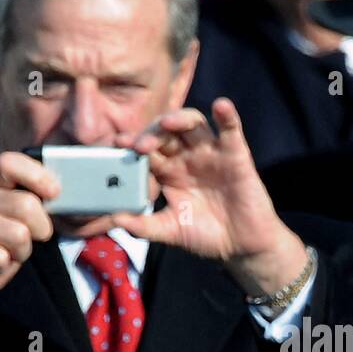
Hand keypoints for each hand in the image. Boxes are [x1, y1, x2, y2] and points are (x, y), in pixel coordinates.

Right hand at [0, 151, 59, 339]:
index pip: (10, 163)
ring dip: (22, 251)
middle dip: (41, 227)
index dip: (36, 175)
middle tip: (33, 238)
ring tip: (7, 253)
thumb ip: (33, 203)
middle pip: (25, 204)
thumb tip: (58, 195)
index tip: (55, 193)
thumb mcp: (20, 221)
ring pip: (18, 233)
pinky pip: (1, 258)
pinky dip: (4, 266)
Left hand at [78, 99, 307, 296]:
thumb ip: (142, 226)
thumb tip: (113, 220)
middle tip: (140, 145)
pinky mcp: (235, 154)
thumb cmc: (203, 235)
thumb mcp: (169, 231)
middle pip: (166, 133)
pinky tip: (220, 106)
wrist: (239, 245)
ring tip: (167, 124)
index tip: (117, 144)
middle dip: (151, 134)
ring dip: (179, 119)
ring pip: (193, 124)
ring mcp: (210, 153)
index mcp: (168, 173)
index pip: (146, 152)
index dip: (132, 145)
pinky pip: (231, 129)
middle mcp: (186, 158)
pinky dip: (227, 116)